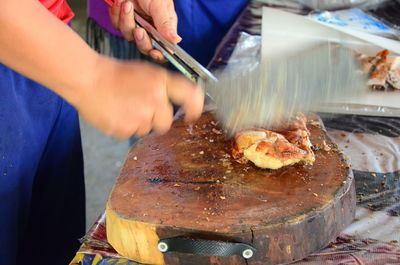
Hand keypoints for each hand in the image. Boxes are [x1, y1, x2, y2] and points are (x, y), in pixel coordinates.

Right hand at [75, 56, 203, 138]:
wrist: (87, 79)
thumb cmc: (115, 74)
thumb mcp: (146, 72)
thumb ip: (164, 86)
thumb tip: (178, 100)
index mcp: (161, 82)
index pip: (190, 96)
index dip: (195, 107)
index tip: (192, 115)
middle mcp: (155, 100)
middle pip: (166, 122)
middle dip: (157, 119)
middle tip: (141, 108)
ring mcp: (140, 117)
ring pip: (147, 129)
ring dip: (139, 122)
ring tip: (123, 106)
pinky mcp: (125, 129)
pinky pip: (131, 133)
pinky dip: (125, 126)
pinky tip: (115, 112)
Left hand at [109, 0, 179, 61]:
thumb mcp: (160, 5)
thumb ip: (166, 24)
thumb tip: (176, 41)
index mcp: (163, 29)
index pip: (163, 50)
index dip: (159, 55)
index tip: (155, 52)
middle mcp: (149, 30)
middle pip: (145, 47)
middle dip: (141, 40)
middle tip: (139, 29)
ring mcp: (134, 25)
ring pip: (128, 36)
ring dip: (126, 21)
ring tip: (127, 4)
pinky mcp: (121, 20)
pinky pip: (116, 25)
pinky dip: (117, 14)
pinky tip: (120, 3)